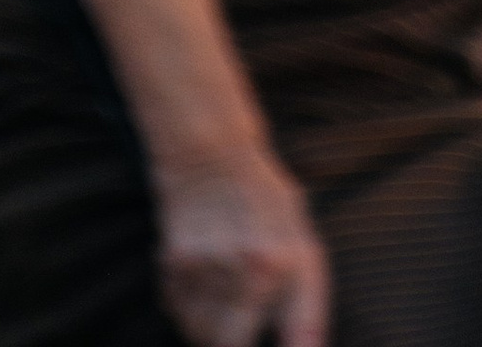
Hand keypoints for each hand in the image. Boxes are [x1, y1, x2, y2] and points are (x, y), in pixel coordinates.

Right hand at [153, 145, 329, 346]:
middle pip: (233, 344)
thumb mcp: (300, 239)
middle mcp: (255, 267)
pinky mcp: (177, 263)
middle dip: (233, 342)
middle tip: (237, 328)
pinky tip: (199, 277)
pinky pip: (178, 310)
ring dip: (206, 328)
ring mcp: (213, 266)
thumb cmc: (263, 198)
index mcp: (293, 259)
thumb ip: (303, 298)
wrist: (212, 153)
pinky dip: (186, 307)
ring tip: (217, 294)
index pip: (301, 330)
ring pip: (201, 332)